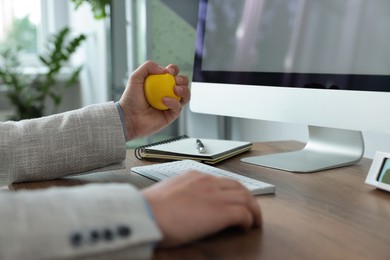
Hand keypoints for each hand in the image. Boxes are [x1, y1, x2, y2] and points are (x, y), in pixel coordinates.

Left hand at [119, 60, 189, 139]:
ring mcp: (170, 104)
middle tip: (175, 81)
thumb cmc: (130, 99)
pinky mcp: (171, 115)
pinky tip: (165, 101)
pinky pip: (178, 107)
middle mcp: (167, 93)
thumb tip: (164, 70)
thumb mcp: (135, 77)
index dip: (174, 70)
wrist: (129, 117)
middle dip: (183, 80)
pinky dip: (174, 103)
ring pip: (186, 95)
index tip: (169, 71)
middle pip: (183, 83)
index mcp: (160, 83)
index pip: (172, 73)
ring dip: (184, 90)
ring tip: (175, 90)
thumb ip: (148, 66)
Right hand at [142, 171, 261, 247]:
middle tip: (251, 209)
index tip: (233, 199)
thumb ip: (180, 193)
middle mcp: (208, 182)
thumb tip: (183, 203)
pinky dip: (249, 220)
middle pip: (238, 186)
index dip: (232, 191)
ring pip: (246, 197)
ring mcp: (215, 196)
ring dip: (253, 209)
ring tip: (255, 220)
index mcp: (194, 176)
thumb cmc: (150, 208)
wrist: (147, 214)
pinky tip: (247, 227)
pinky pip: (244, 213)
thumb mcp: (167, 193)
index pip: (221, 180)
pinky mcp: (220, 212)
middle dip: (247, 197)